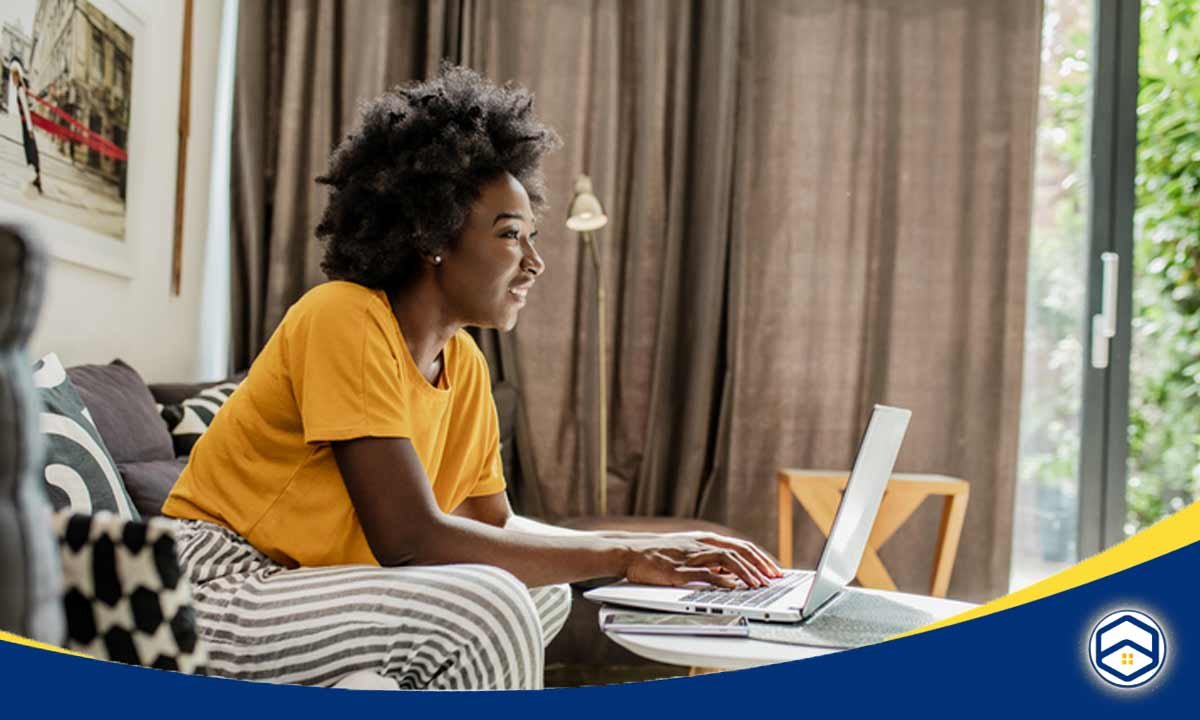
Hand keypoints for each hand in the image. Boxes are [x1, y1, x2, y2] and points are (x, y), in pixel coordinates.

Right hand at [621, 533, 783, 588]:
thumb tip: (731, 574)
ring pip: (726, 560)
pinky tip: (733, 587)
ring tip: (759, 584)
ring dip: (746, 572)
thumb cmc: (658, 555)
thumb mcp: (688, 552)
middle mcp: (701, 544)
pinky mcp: (678, 570)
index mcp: (704, 539)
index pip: (740, 546)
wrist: (630, 551)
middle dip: (760, 564)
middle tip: (774, 577)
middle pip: (739, 550)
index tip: (773, 569)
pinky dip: (721, 580)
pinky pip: (704, 574)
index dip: (760, 557)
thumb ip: (709, 560)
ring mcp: (690, 556)